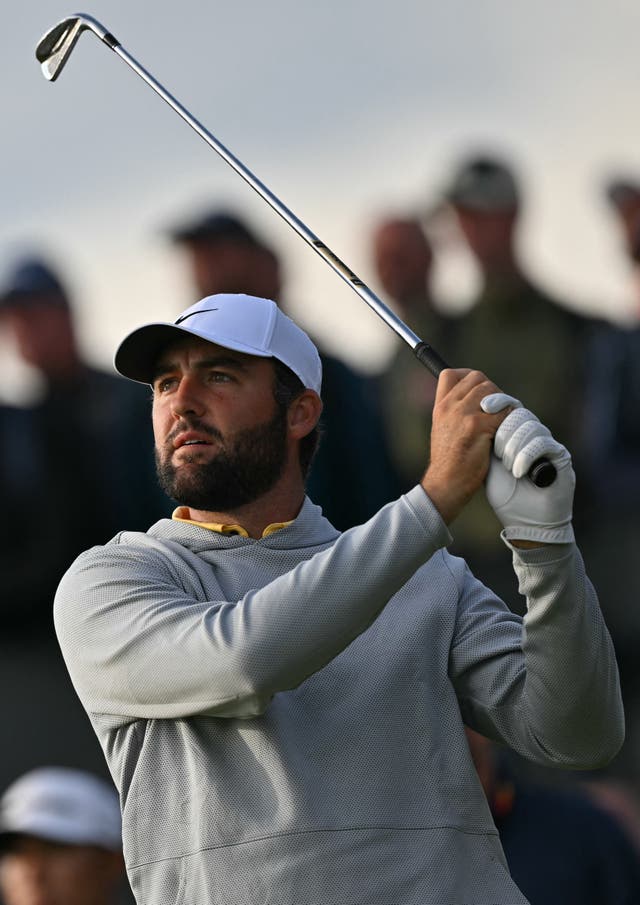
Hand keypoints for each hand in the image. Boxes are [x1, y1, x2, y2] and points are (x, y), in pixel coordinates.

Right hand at [421, 370, 511, 523]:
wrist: (446, 483)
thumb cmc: (450, 460)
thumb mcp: (443, 429)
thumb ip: (456, 411)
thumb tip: (481, 398)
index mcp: (440, 406)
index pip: (451, 373)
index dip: (469, 377)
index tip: (480, 391)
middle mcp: (449, 406)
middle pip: (479, 379)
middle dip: (494, 392)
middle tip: (498, 410)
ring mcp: (463, 415)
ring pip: (493, 393)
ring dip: (504, 405)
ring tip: (503, 422)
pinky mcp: (477, 427)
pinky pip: (504, 412)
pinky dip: (510, 420)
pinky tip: (505, 433)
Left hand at [481, 394, 574, 543]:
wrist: (524, 521)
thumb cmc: (504, 494)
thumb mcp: (485, 462)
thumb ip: (479, 437)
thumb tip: (463, 411)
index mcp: (514, 432)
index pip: (507, 404)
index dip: (497, 400)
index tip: (483, 407)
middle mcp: (532, 434)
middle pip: (519, 411)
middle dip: (503, 427)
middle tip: (496, 449)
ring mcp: (547, 443)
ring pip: (530, 425)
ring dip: (514, 445)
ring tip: (506, 465)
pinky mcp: (560, 456)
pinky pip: (543, 443)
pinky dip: (526, 455)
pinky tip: (517, 471)